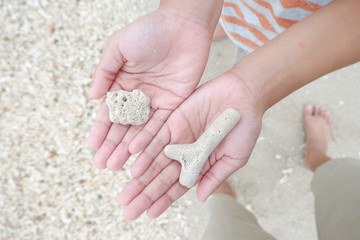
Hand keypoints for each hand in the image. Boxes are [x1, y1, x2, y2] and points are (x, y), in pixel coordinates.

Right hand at [88, 9, 212, 169]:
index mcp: (123, 83)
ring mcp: (157, 101)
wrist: (183, 25)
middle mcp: (139, 96)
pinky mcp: (175, 103)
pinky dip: (150, 138)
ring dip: (129, 148)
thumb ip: (105, 72)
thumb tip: (92, 98)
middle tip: (103, 165)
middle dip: (113, 145)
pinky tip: (137, 151)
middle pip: (124, 126)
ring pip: (141, 130)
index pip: (110, 112)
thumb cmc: (149, 31)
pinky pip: (161, 124)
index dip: (101, 130)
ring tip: (117, 165)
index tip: (93, 147)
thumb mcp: (119, 47)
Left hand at [118, 72, 263, 219]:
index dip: (163, 199)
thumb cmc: (244, 127)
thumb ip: (215, 176)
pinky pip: (155, 135)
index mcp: (199, 164)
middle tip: (128, 209)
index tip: (149, 213)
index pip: (177, 186)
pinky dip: (144, 147)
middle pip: (160, 176)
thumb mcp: (234, 158)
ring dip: (140, 175)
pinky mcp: (172, 119)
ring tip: (126, 192)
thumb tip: (201, 198)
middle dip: (144, 193)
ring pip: (153, 159)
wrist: (244, 95)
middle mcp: (184, 153)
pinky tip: (133, 161)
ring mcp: (177, 137)